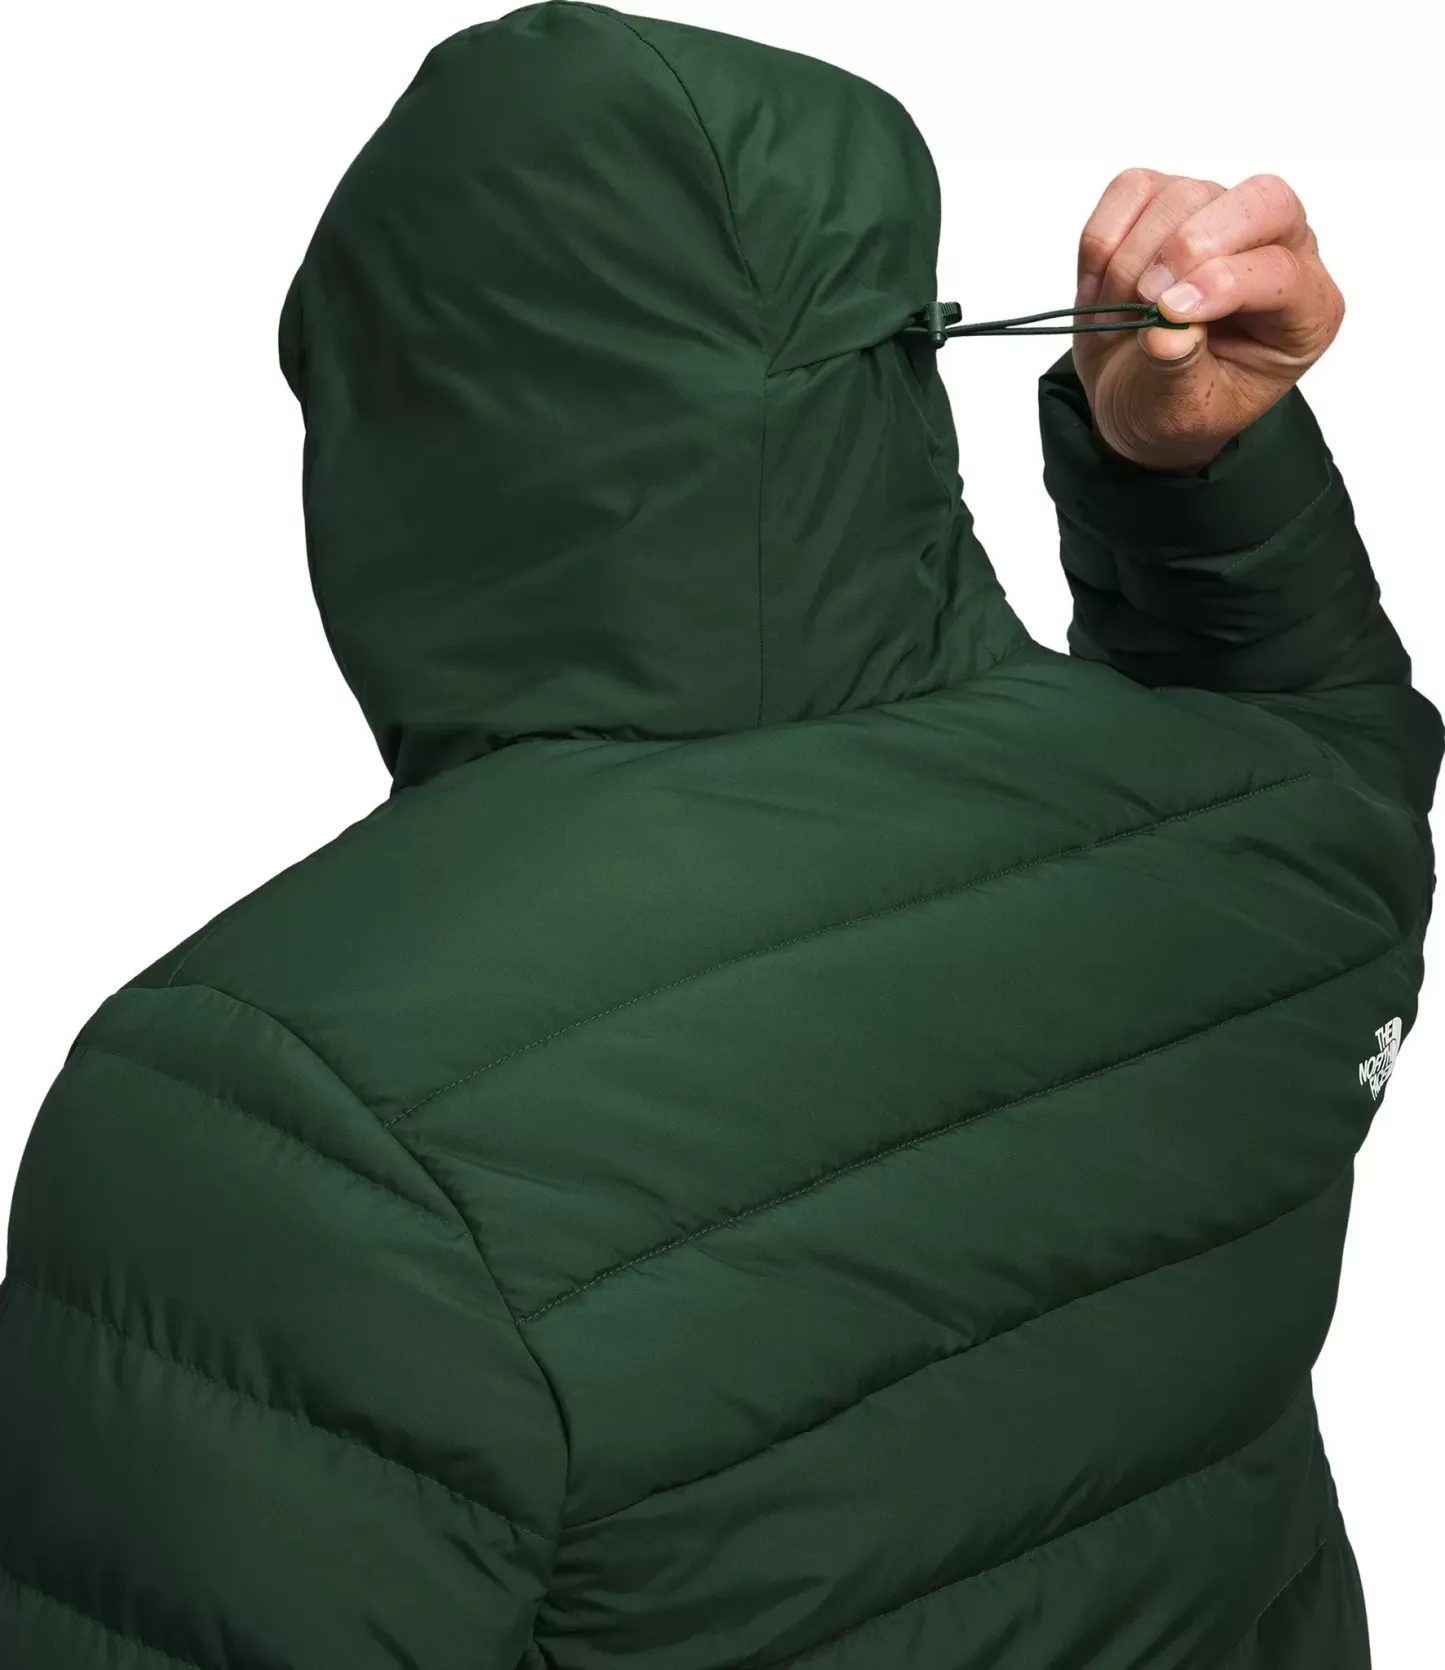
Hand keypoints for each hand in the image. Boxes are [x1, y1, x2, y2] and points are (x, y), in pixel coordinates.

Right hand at [1071, 170, 1345, 472]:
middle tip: (1146, 297)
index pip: (1281, 270)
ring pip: (1182, 196)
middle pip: (1264, 200)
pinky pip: (1130, 191)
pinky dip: (1104, 243)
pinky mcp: (1164, 200)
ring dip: (1131, 263)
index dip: (1223, 283)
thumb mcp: (1184, 414)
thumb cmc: (1174, 406)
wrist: (1135, 393)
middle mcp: (1277, 248)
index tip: (1167, 313)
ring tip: (1119, 318)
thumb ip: (1181, 373)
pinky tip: (1104, 289)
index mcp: (1304, 310)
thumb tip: (1165, 331)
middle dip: (1194, 243)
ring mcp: (1220, 214)